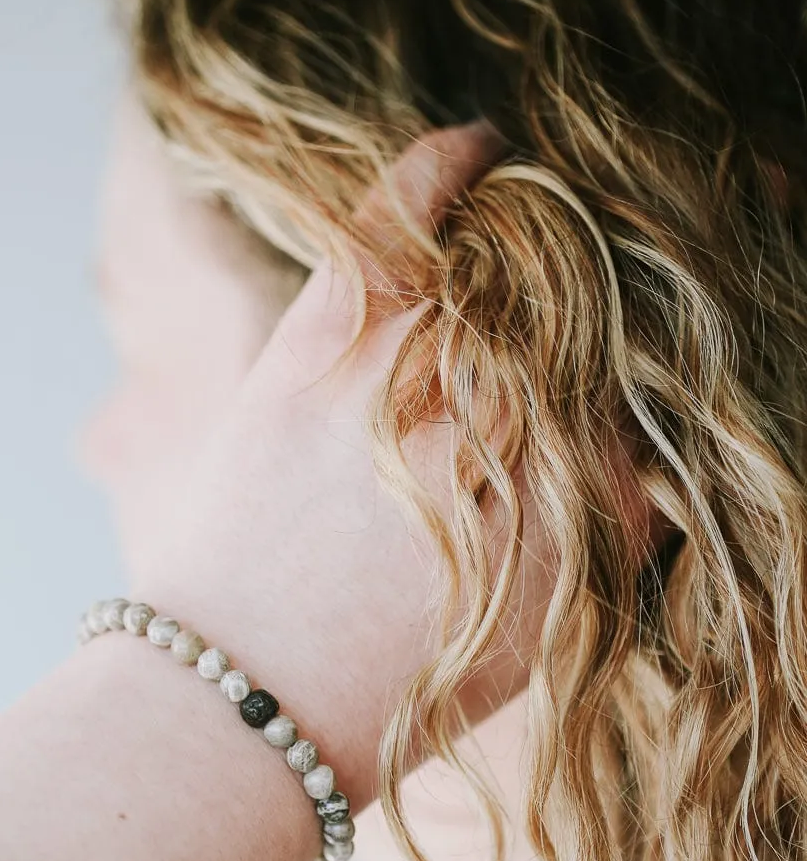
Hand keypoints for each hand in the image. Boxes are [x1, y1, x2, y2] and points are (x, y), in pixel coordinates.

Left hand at [132, 123, 558, 808]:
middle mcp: (497, 437)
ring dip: (521, 239)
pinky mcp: (316, 356)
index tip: (576, 421)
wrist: (239, 708)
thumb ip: (575, 562)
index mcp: (562, 519)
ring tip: (522, 224)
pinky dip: (435, 179)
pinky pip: (392, 232)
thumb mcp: (511, 655)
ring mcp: (405, 384)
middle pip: (566, 334)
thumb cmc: (373, 705)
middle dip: (568, 325)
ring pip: (496, 272)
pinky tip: (470, 152)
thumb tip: (620, 495)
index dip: (599, 422)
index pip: (617, 429)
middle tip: (548, 323)